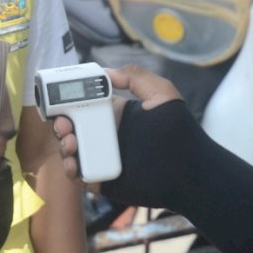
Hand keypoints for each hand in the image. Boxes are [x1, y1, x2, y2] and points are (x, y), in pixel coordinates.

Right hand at [53, 65, 181, 179]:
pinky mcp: (105, 180)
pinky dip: (72, 170)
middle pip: (74, 127)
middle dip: (62, 123)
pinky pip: (82, 175)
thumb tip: (105, 72)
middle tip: (62, 123)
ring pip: (74, 151)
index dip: (70, 101)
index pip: (86, 105)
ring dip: (65, 145)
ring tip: (71, 143)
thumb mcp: (162, 94)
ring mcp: (105, 158)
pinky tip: (74, 165)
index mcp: (117, 114)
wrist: (191, 173)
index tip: (61, 99)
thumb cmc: (180, 132)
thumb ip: (136, 77)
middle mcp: (108, 135)